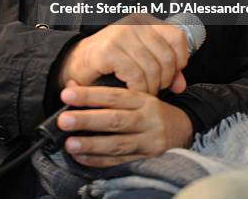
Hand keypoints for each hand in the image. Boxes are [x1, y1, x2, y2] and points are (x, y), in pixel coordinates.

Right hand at [58, 13, 187, 94]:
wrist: (76, 64)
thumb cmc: (110, 63)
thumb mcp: (142, 61)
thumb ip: (165, 70)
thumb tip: (181, 85)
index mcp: (145, 20)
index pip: (177, 38)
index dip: (179, 61)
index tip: (170, 75)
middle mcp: (134, 23)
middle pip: (167, 57)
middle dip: (164, 80)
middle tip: (154, 89)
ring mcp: (120, 34)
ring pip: (152, 69)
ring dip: (150, 88)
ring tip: (141, 92)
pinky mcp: (109, 50)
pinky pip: (136, 75)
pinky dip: (137, 89)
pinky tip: (131, 90)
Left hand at [58, 81, 192, 166]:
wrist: (183, 131)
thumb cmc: (150, 111)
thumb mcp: (134, 95)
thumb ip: (103, 90)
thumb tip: (71, 86)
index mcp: (142, 99)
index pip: (113, 95)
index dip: (89, 95)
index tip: (67, 94)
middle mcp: (147, 119)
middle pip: (114, 120)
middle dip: (87, 120)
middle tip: (64, 119)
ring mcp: (148, 141)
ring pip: (117, 144)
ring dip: (91, 144)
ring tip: (70, 143)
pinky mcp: (148, 160)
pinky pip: (120, 162)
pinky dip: (100, 161)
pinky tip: (82, 158)